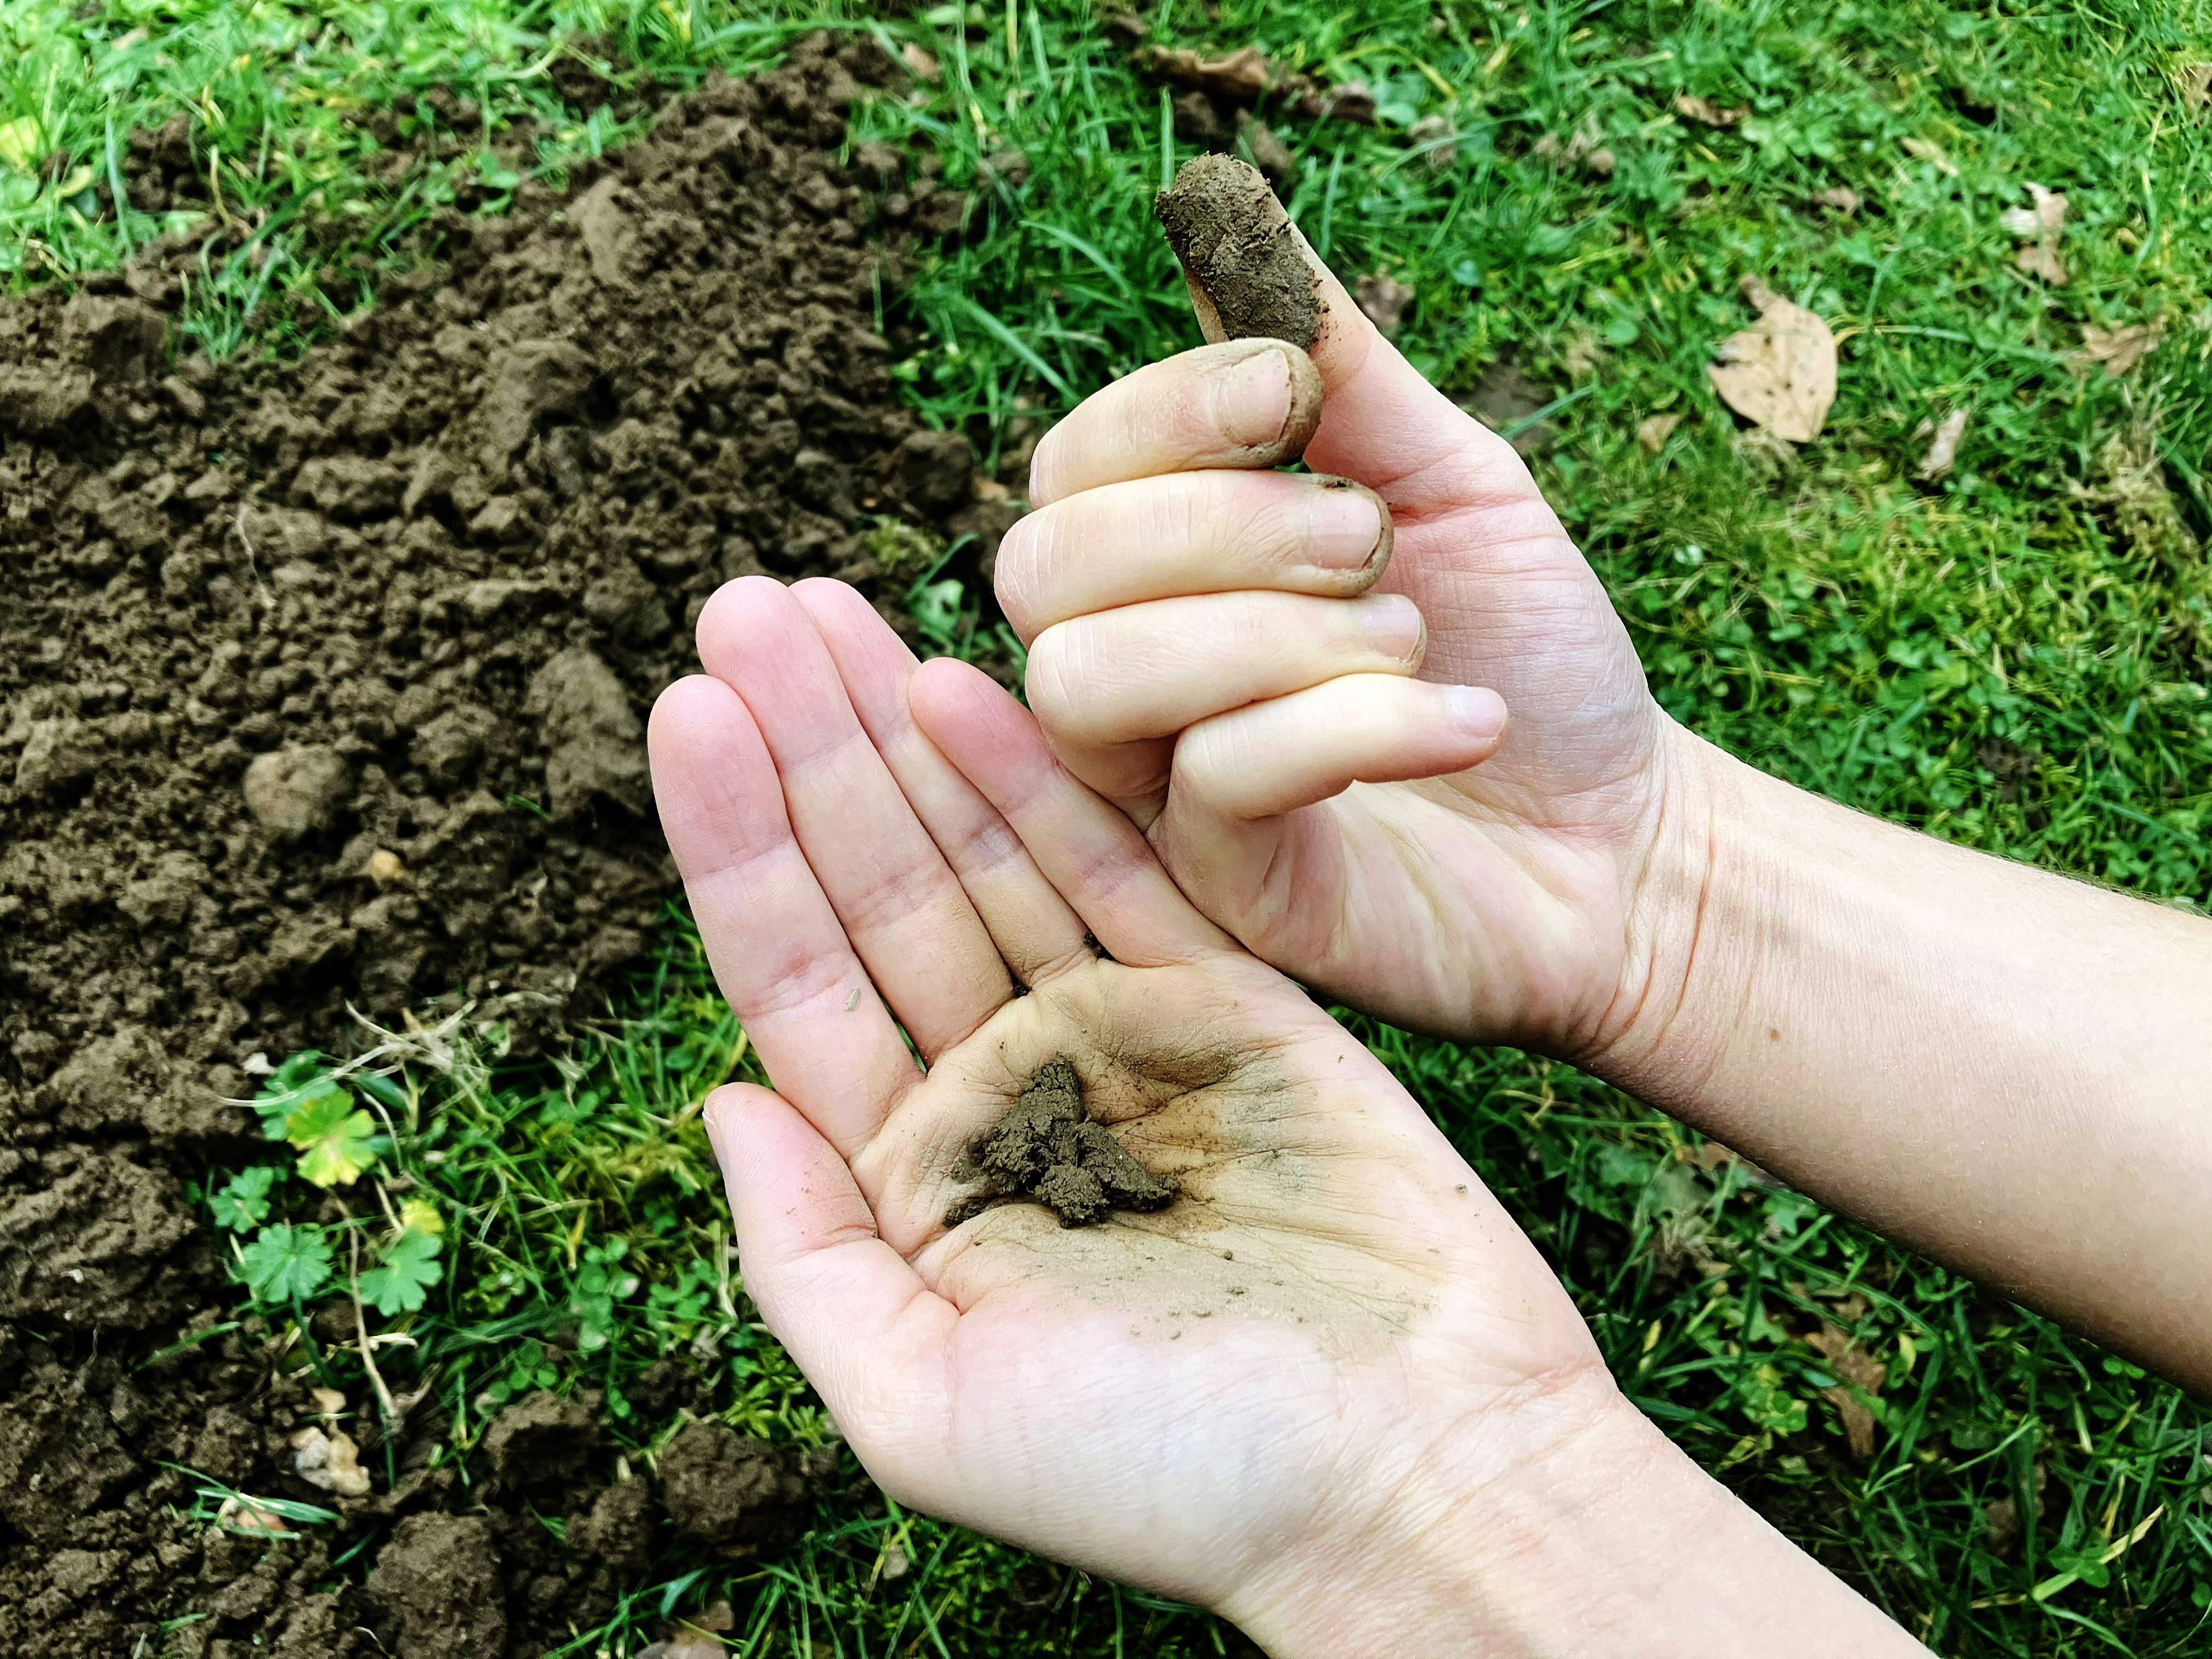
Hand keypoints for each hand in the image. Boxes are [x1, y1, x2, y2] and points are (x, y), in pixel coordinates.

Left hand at [646, 578, 1920, 1655]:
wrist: (1418, 1465)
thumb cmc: (1177, 1475)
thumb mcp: (930, 1411)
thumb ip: (804, 1261)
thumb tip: (719, 1103)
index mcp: (919, 1183)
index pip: (795, 985)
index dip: (734, 848)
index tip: (684, 713)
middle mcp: (1001, 1091)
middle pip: (875, 890)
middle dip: (805, 750)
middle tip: (741, 605)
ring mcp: (1112, 1034)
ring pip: (982, 852)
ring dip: (900, 732)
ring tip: (821, 611)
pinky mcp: (1228, 1000)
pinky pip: (1117, 868)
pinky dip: (1043, 781)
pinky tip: (965, 686)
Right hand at [995, 250, 1685, 1054]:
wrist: (1618, 835)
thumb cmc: (1523, 647)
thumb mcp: (1452, 481)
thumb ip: (1339, 366)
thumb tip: (1226, 208)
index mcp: (1164, 563)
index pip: (1072, 465)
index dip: (1163, 412)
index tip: (1293, 396)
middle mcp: (1130, 668)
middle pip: (1043, 566)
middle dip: (1217, 528)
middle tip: (1368, 543)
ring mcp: (1153, 790)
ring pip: (1085, 676)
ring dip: (1265, 633)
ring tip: (1407, 639)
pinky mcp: (1216, 889)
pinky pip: (1214, 777)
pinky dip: (1355, 726)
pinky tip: (1469, 723)